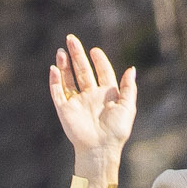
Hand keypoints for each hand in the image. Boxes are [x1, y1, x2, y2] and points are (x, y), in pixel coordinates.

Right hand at [47, 36, 137, 176]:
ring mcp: (76, 102)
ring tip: (61, 50)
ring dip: (64, 65)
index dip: (99, 61)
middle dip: (77, 55)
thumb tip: (131, 69)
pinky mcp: (64, 109)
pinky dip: (55, 81)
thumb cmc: (116, 131)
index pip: (101, 72)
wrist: (100, 149)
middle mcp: (90, 96)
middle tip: (71, 38)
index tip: (94, 51)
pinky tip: (54, 69)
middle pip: (82, 70)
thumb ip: (129, 88)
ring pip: (68, 79)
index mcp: (106, 94)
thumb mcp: (128, 107)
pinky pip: (58, 92)